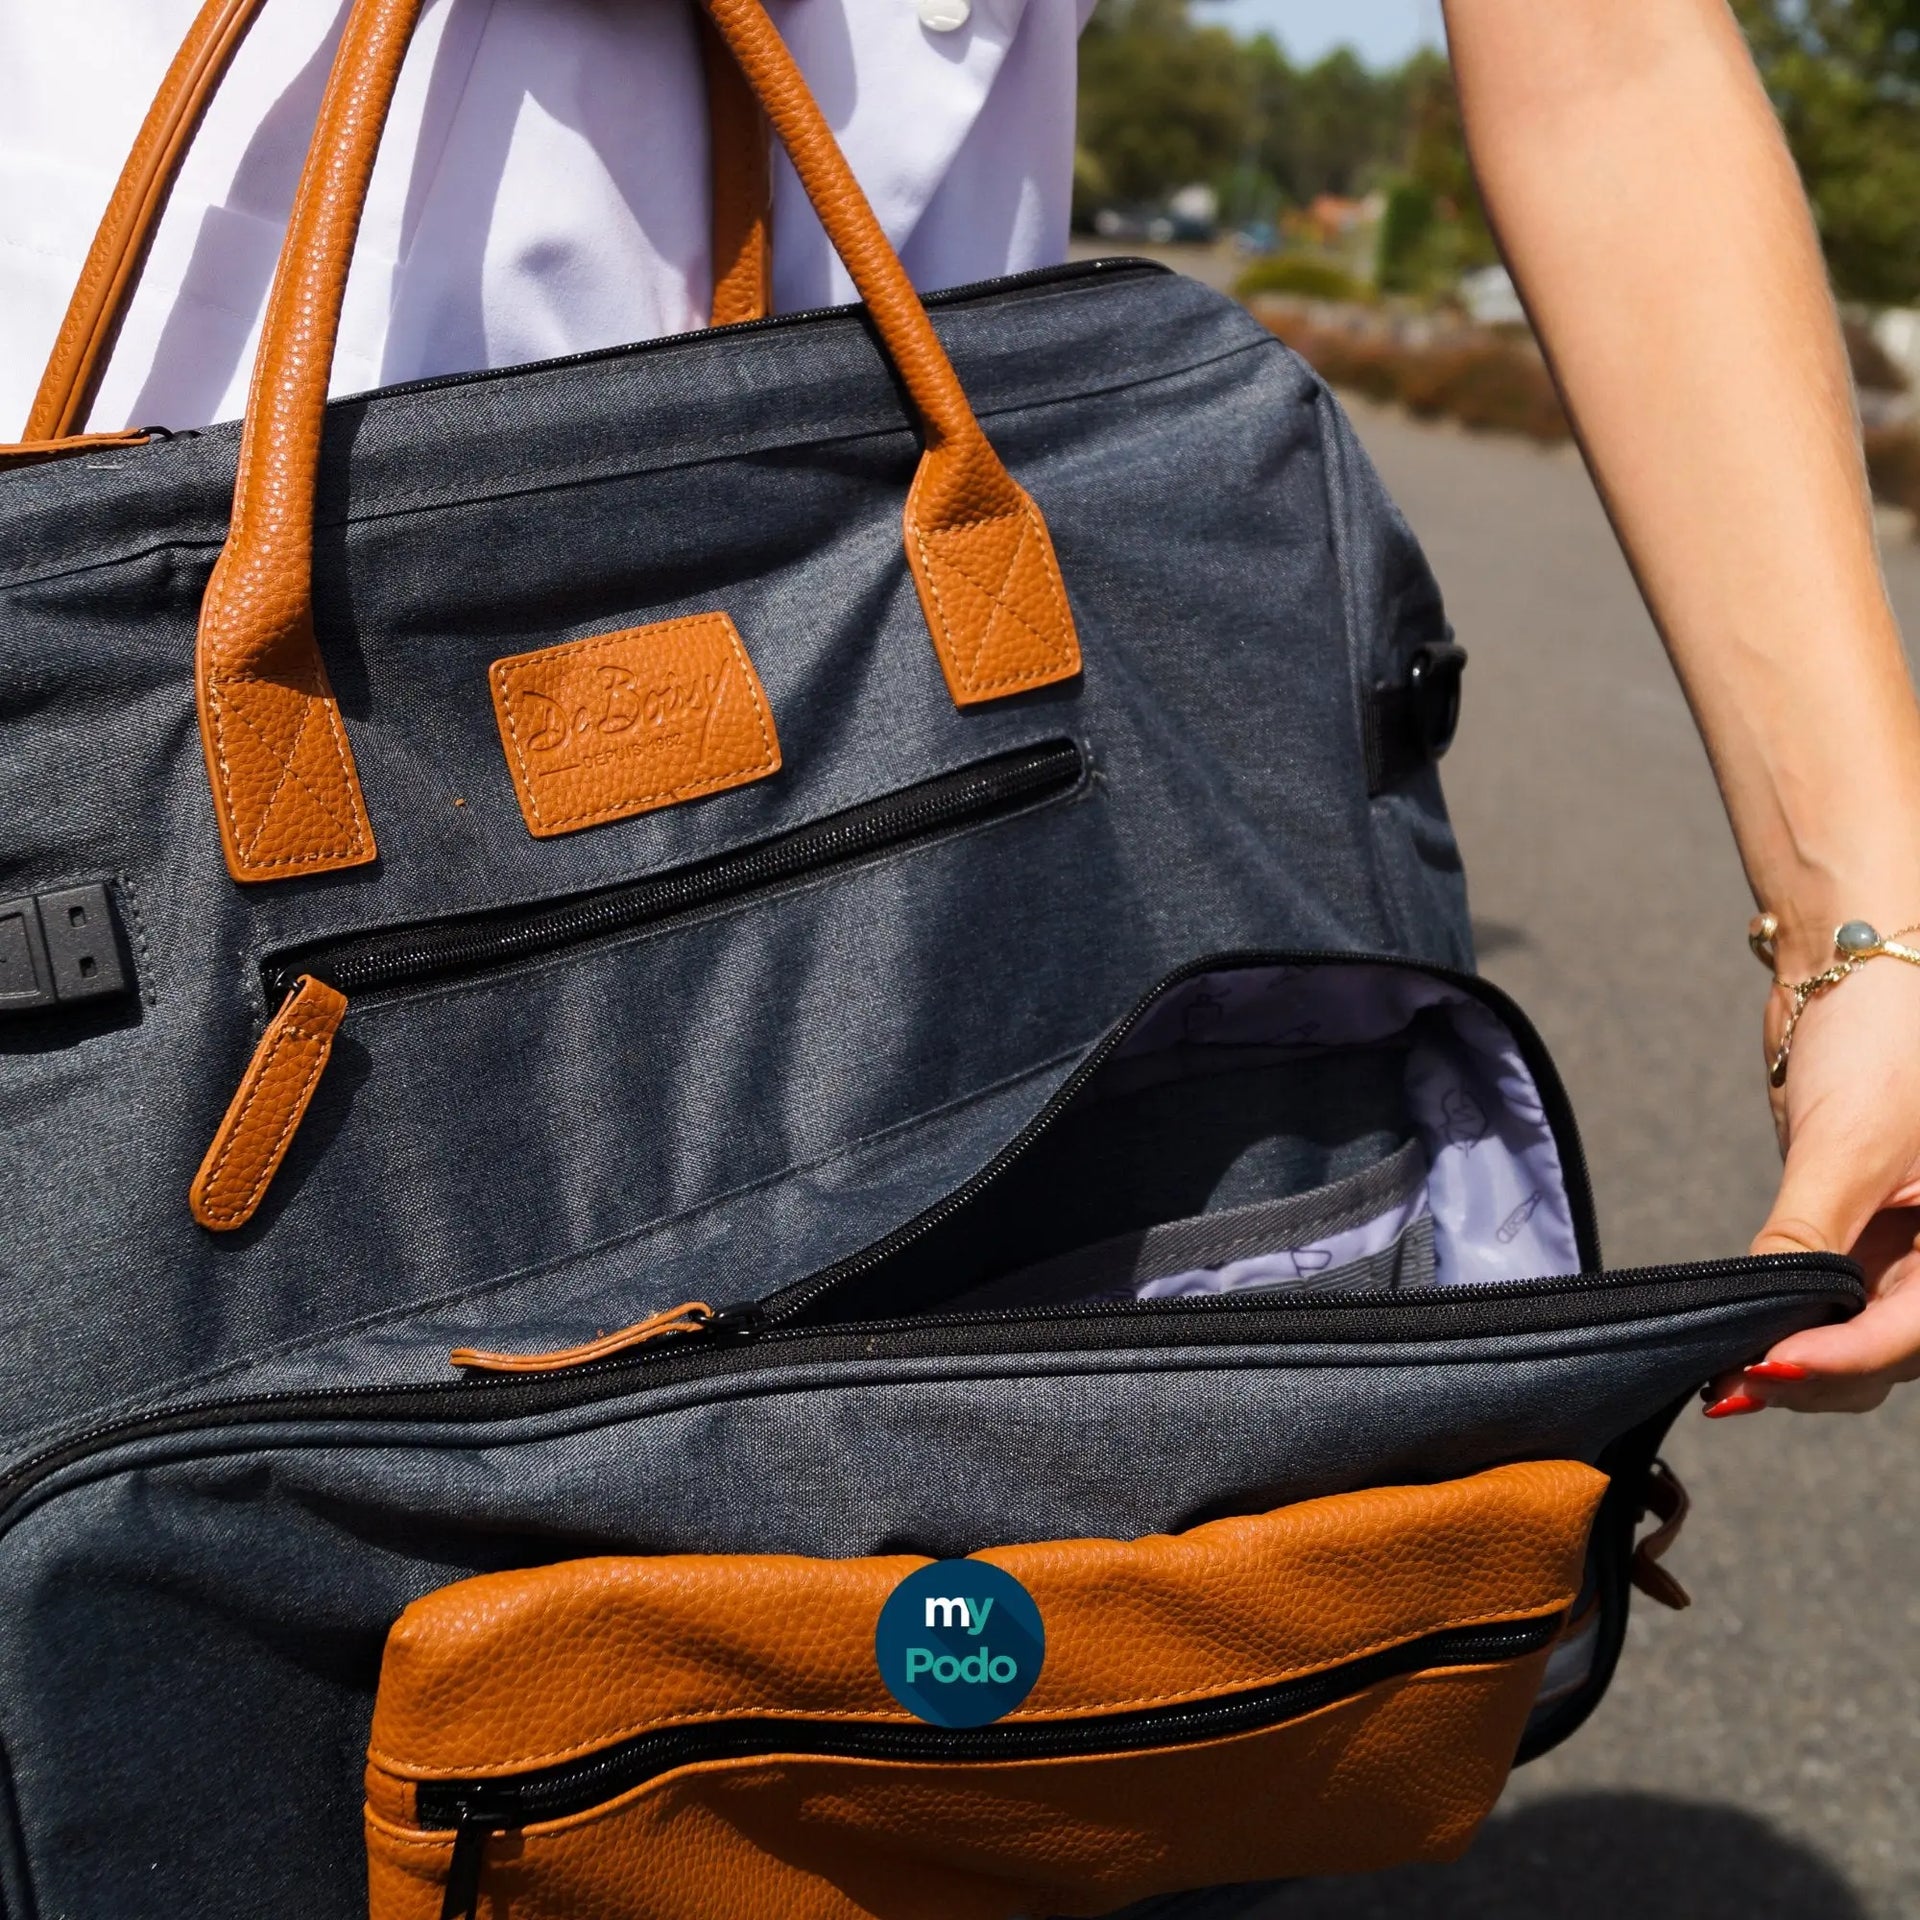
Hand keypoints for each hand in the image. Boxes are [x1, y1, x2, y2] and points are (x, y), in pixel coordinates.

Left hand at [1706, 958, 1919, 1415]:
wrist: (1857, 973)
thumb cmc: (1883, 1037)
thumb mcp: (1847, 1143)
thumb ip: (1808, 1235)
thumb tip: (1765, 1315)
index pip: (1913, 1329)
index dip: (1842, 1357)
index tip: (1767, 1367)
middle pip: (1893, 1351)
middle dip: (1814, 1372)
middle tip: (1730, 1384)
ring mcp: (1917, 1250)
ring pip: (1866, 1341)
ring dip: (1800, 1361)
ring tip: (1726, 1375)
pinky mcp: (1875, 1240)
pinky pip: (1842, 1306)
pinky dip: (1796, 1326)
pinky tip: (1745, 1340)